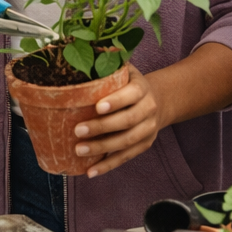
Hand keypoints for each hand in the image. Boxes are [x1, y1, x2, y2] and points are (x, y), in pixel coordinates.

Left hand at [72, 64, 160, 178]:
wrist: (159, 99)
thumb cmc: (129, 83)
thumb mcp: (124, 70)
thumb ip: (106, 65)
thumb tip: (72, 59)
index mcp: (142, 88)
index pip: (131, 95)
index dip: (116, 101)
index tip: (97, 107)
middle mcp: (149, 109)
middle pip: (128, 121)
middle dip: (102, 127)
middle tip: (78, 130)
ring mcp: (148, 129)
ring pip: (126, 142)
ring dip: (102, 149)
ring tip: (79, 150)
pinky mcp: (144, 145)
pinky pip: (126, 158)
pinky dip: (108, 166)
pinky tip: (90, 171)